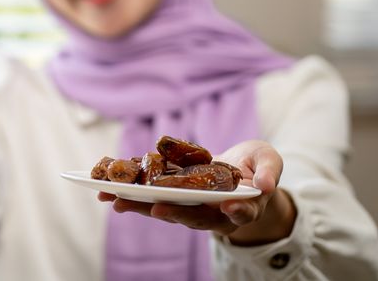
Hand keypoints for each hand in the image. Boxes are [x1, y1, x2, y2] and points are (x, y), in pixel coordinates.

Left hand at [98, 140, 296, 245]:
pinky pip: (149, 196)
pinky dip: (130, 193)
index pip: (237, 213)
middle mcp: (212, 214)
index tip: (228, 208)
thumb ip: (270, 172)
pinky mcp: (172, 196)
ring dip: (140, 206)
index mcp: (240, 208)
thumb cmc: (259, 167)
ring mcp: (189, 206)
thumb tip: (265, 185)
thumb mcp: (270, 162)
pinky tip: (107, 189)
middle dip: (173, 211)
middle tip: (156, 207)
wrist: (243, 172)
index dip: (234, 212)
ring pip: (164, 209)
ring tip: (115, 200)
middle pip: (192, 215)